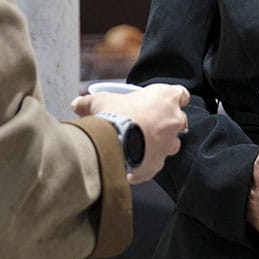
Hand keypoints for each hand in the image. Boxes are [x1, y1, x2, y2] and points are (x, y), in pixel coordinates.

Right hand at [72, 83, 189, 183]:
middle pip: (177, 120)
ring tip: (138, 145)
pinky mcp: (159, 163)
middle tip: (145, 125)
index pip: (181, 94)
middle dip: (165, 123)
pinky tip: (130, 164)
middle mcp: (174, 120)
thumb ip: (90, 101)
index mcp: (166, 98)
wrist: (113, 143)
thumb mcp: (100, 101)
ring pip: (170, 143)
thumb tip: (77, 103)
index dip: (171, 99)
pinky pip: (155, 163)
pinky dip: (145, 164)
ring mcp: (169, 143)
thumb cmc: (114, 116)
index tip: (161, 103)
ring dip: (158, 144)